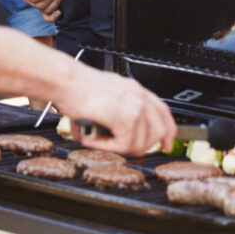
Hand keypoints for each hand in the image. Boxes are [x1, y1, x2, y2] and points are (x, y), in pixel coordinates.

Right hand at [56, 62, 175, 155]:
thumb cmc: (76, 86)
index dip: (167, 131)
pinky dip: (107, 147)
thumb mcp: (102, 96)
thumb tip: (98, 134)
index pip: (163, 112)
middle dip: (147, 146)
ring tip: (102, 143)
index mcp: (135, 89)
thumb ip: (109, 114)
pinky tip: (94, 140)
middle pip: (160, 130)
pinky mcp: (126, 118)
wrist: (67, 82)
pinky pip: (124, 144)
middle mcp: (139, 96)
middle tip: (130, 151)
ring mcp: (135, 107)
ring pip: (141, 142)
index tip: (166, 143)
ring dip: (122, 148)